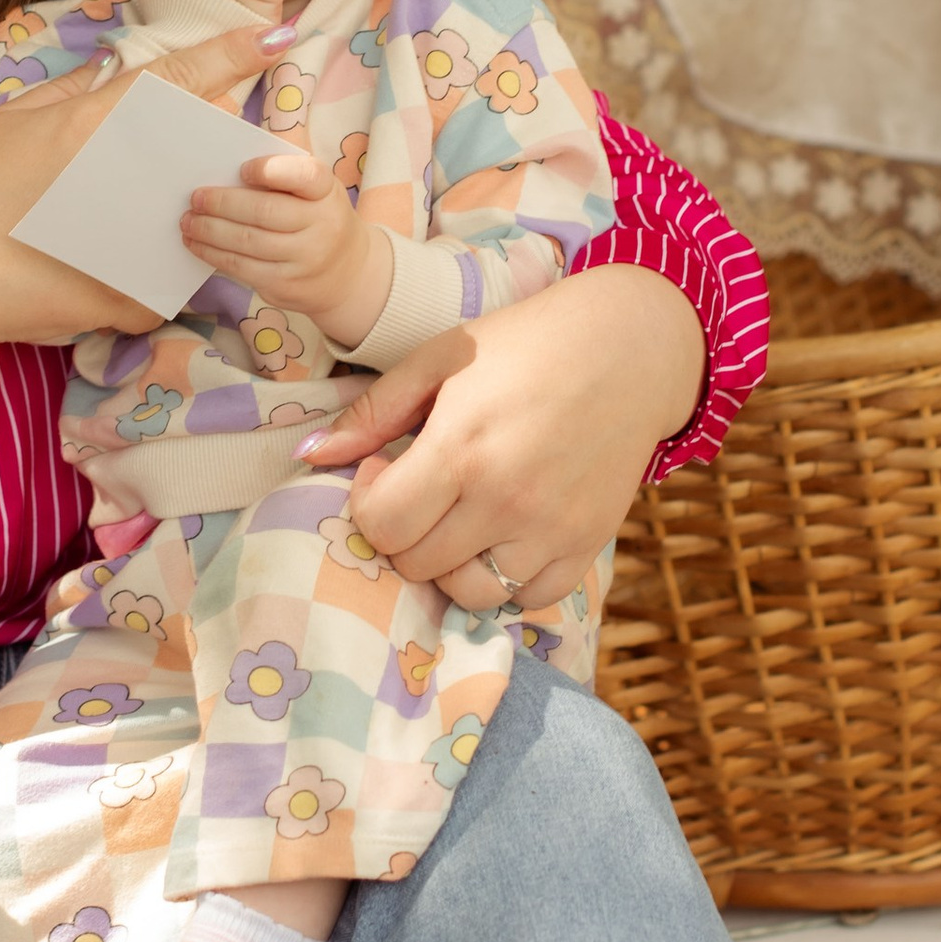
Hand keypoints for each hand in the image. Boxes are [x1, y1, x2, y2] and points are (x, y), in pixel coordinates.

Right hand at [0, 23, 288, 383]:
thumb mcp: (8, 120)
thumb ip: (68, 92)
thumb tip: (109, 71)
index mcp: (102, 123)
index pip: (183, 76)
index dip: (234, 53)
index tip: (276, 38)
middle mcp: (136, 176)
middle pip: (199, 145)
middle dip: (197, 141)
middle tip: (142, 157)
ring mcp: (142, 239)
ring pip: (190, 209)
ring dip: (169, 204)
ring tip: (115, 211)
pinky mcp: (138, 295)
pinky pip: (163, 275)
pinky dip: (141, 266)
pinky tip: (98, 265)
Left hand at [183, 144, 384, 349]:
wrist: (346, 274)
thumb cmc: (317, 218)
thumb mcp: (315, 192)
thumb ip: (282, 179)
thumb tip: (224, 175)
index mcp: (327, 192)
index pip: (306, 176)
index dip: (272, 171)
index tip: (243, 169)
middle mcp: (322, 226)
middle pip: (265, 212)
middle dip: (223, 204)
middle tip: (196, 198)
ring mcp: (305, 260)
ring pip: (247, 242)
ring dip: (209, 231)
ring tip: (188, 221)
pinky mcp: (285, 286)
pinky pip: (241, 268)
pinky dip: (213, 254)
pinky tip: (197, 244)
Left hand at [292, 267, 703, 610]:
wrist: (632, 346)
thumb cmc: (526, 343)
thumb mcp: (440, 359)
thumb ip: (372, 413)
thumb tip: (308, 456)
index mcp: (462, 448)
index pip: (382, 525)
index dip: (368, 500)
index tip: (385, 468)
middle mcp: (507, 500)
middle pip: (417, 564)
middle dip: (404, 530)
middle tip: (422, 488)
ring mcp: (551, 530)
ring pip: (469, 592)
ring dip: (450, 563)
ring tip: (459, 517)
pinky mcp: (587, 544)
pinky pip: (528, 598)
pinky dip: (506, 578)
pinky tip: (502, 534)